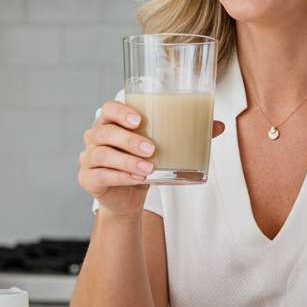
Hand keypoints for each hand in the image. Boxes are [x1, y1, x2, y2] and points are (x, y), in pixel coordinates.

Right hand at [78, 101, 223, 215]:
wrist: (128, 197)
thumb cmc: (143, 164)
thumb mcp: (163, 148)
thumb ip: (188, 134)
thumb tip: (218, 125)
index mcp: (111, 122)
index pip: (109, 109)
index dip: (121, 112)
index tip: (141, 121)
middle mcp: (95, 137)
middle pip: (105, 132)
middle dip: (129, 140)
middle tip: (152, 149)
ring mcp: (88, 158)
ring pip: (102, 154)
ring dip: (126, 160)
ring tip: (149, 167)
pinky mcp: (88, 179)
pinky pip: (101, 175)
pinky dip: (120, 177)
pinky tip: (137, 179)